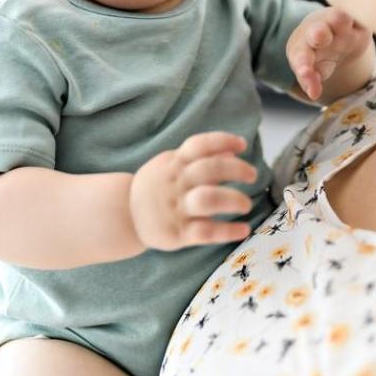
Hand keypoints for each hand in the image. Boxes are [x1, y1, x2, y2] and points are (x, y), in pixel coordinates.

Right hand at [129, 132, 257, 250]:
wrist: (123, 215)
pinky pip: (205, 232)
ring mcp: (176, 208)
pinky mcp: (177, 233)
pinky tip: (243, 230)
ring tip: (245, 204)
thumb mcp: (171, 165)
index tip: (242, 145)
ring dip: (232, 200)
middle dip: (236, 170)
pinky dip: (227, 231)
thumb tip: (233, 152)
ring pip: (207, 199)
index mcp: (174, 163)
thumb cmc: (156, 186)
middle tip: (252, 176)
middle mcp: (176, 183)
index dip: (223, 141)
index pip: (199, 145)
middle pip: (209, 169)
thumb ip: (200, 159)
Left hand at [288, 8, 372, 100]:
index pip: (301, 56)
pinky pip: (361, 15)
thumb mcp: (311, 69)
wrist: (332, 36)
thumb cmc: (317, 56)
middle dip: (318, 34)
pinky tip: (369, 15)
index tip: (305, 73)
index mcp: (302, 46)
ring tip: (344, 22)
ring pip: (338, 17)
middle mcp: (319, 31)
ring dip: (340, 20)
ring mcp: (339, 23)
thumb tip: (314, 94)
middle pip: (318, 30)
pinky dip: (364, 16)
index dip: (303, 65)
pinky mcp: (358, 20)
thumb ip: (310, 80)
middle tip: (319, 36)